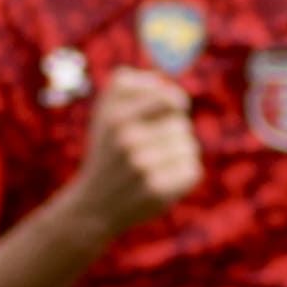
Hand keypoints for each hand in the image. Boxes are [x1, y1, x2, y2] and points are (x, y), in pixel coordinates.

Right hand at [68, 68, 200, 239]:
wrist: (94, 206)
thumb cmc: (107, 152)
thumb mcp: (104, 113)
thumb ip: (125, 85)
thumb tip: (158, 80)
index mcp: (116, 117)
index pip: (168, 99)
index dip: (176, 103)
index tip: (174, 109)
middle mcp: (128, 141)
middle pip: (181, 124)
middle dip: (172, 133)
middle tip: (151, 148)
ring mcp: (143, 168)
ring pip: (189, 147)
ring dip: (179, 154)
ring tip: (156, 165)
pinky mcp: (158, 192)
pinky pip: (192, 170)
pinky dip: (184, 175)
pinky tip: (163, 181)